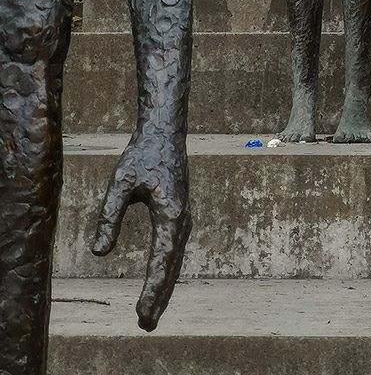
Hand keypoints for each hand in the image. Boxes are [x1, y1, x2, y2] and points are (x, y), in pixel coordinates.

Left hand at [91, 130, 191, 331]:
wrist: (165, 133)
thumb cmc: (142, 155)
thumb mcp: (120, 183)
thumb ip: (109, 216)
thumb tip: (100, 253)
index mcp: (171, 213)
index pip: (161, 260)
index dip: (152, 289)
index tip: (142, 312)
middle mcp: (181, 219)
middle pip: (172, 266)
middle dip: (159, 297)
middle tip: (144, 325)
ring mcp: (183, 218)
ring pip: (175, 260)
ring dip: (164, 287)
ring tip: (151, 313)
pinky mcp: (179, 215)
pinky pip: (174, 250)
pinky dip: (167, 271)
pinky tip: (160, 282)